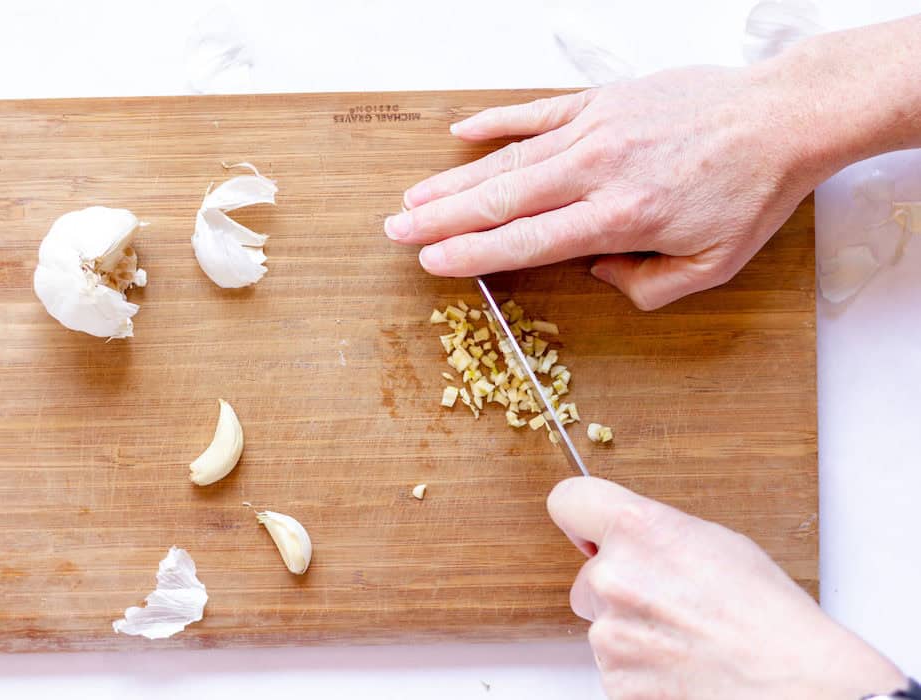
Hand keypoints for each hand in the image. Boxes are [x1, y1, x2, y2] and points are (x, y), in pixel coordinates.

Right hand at [385, 65, 820, 309]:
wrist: (779, 118)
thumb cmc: (748, 193)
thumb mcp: (711, 266)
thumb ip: (646, 285)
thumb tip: (596, 274)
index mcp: (620, 217)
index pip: (526, 241)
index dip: (472, 254)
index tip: (432, 261)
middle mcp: (597, 170)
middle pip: (502, 199)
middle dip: (442, 218)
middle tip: (397, 229)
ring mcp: (596, 129)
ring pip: (509, 158)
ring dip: (456, 180)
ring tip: (414, 196)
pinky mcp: (602, 100)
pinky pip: (536, 110)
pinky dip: (496, 122)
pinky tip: (461, 133)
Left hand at [547, 477, 905, 698]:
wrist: (794, 684)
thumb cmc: (767, 614)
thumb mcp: (714, 542)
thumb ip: (655, 534)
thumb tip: (628, 541)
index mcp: (638, 529)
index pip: (569, 501)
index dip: (580, 518)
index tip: (587, 533)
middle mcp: (614, 576)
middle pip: (589, 575)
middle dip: (619, 587)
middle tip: (671, 602)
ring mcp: (609, 632)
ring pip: (603, 623)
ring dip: (632, 630)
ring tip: (687, 638)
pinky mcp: (614, 679)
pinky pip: (615, 665)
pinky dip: (640, 668)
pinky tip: (681, 664)